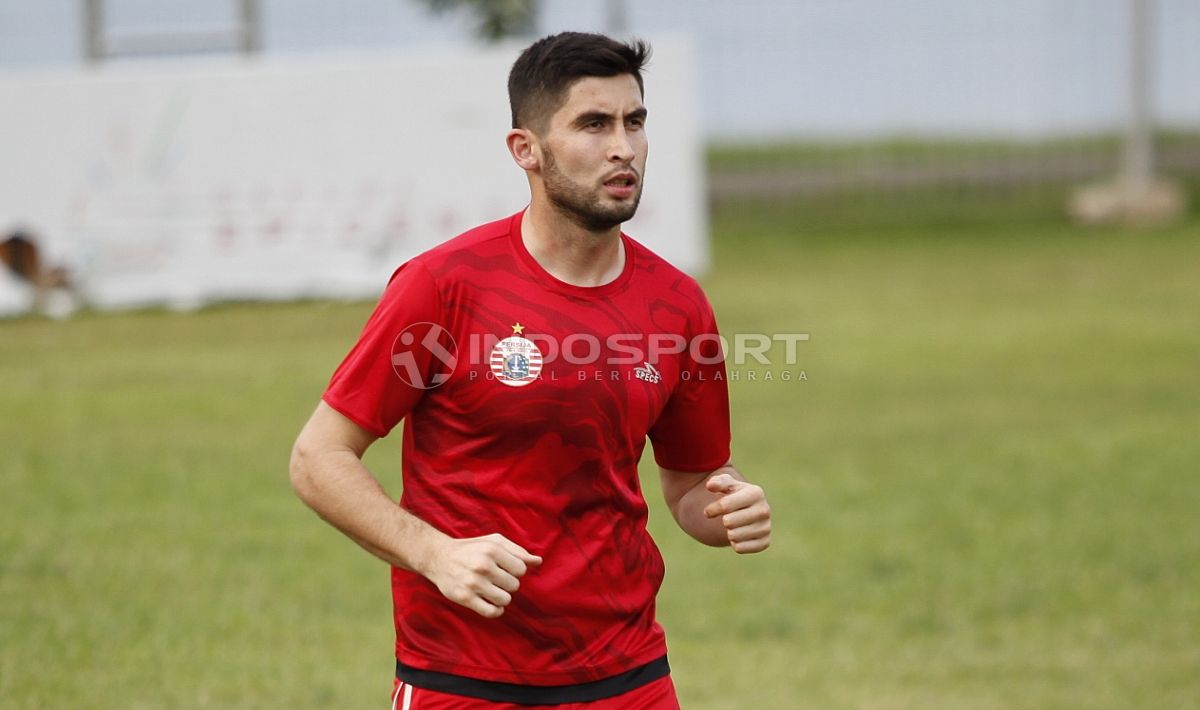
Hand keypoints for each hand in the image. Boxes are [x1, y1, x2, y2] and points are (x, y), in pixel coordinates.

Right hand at [423, 533, 542, 617]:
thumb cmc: (471, 549)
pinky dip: (495, 611)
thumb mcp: (494, 542)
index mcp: (492, 550)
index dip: (515, 570)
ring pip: (505, 600)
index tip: (505, 569)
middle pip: (514, 585)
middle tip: (496, 579)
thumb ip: (517, 551)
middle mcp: (483, 565)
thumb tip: (538, 561)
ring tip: (493, 590)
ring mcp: (473, 583)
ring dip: (502, 597)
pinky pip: (491, 612)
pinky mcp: (465, 598)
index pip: (521, 569)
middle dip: (508, 584)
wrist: (438, 557)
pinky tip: (492, 604)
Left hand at [703, 473, 771, 552]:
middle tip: (728, 518)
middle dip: (723, 520)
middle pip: (729, 522)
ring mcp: (766, 527)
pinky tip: (740, 535)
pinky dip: (735, 544)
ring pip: (733, 536)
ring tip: (735, 526)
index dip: (712, 509)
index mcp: (756, 493)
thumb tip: (710, 486)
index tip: (708, 511)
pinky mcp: (765, 542)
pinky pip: (740, 548)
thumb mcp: (725, 484)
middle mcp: (764, 510)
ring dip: (729, 532)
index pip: (725, 506)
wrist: (747, 511)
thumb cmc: (733, 495)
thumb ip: (717, 482)